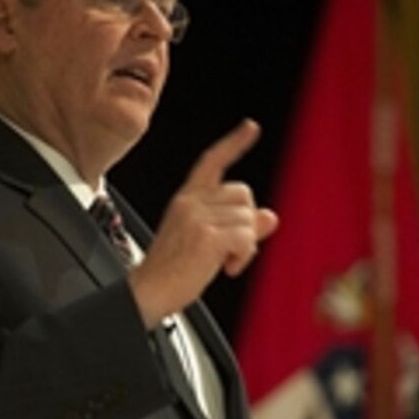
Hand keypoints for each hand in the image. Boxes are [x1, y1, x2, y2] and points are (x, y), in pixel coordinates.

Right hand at [128, 119, 278, 327]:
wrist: (148, 291)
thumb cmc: (172, 270)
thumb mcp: (207, 242)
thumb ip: (239, 226)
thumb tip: (270, 216)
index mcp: (187, 199)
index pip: (212, 162)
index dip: (233, 143)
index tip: (251, 127)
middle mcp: (191, 202)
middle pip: (243, 194)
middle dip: (245, 222)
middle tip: (231, 248)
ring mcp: (198, 217)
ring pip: (248, 218)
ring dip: (245, 245)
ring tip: (224, 261)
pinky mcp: (206, 236)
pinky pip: (246, 237)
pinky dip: (244, 256)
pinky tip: (227, 268)